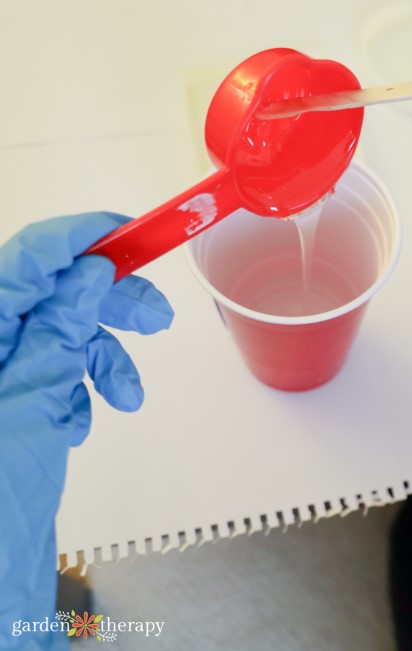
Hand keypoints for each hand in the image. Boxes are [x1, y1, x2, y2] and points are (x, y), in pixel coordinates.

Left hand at [0, 213, 172, 650]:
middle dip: (111, 303)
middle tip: (158, 316)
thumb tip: (87, 274)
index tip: (131, 231)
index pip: (28, 256)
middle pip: (54, 292)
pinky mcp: (15, 396)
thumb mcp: (29, 399)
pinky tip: (80, 420)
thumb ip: (57, 328)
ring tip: (126, 395)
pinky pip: (60, 370)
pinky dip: (84, 387)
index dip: (83, 236)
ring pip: (65, 334)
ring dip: (106, 358)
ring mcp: (0, 371)